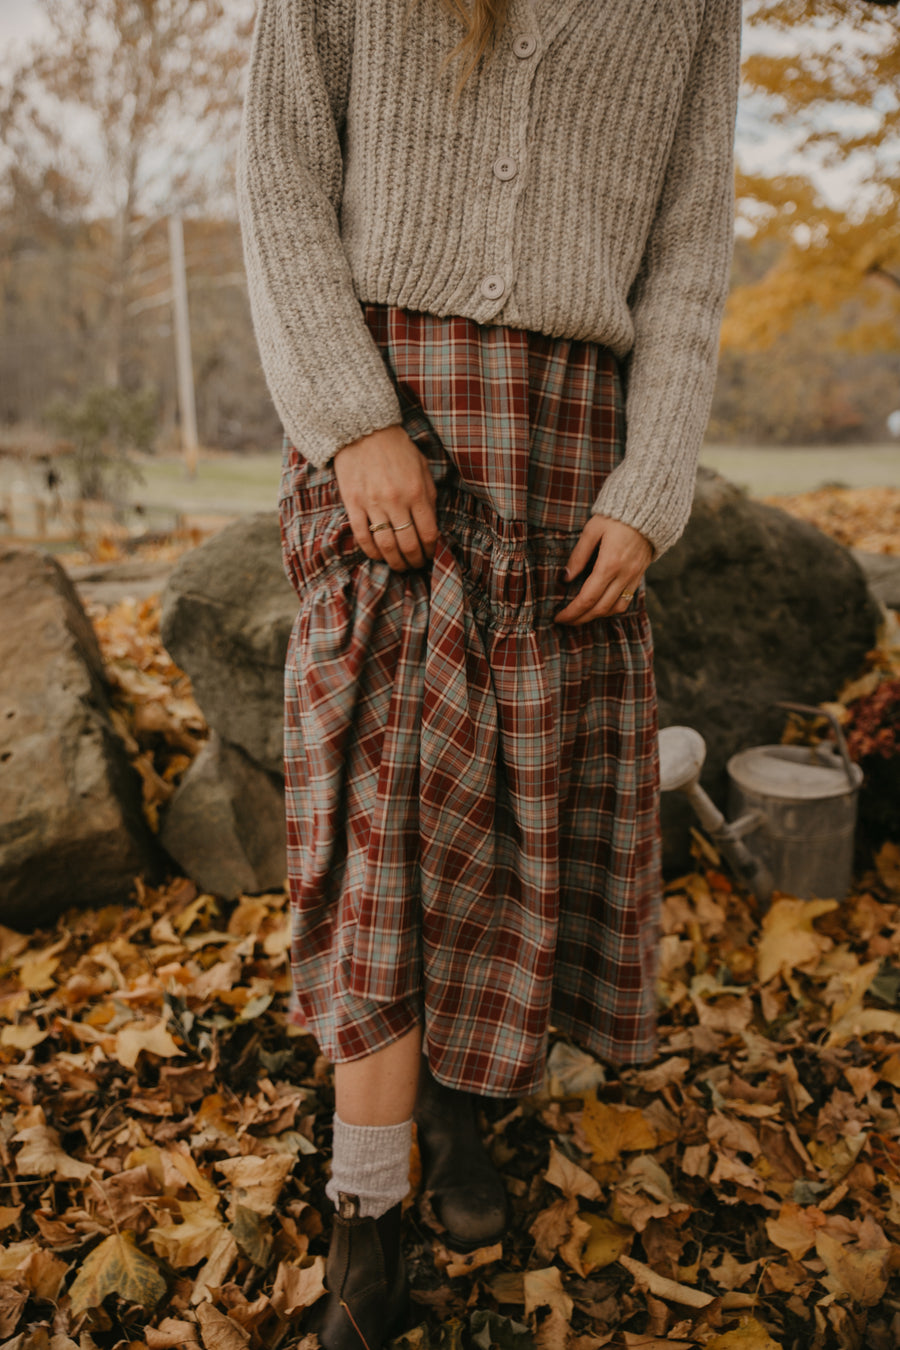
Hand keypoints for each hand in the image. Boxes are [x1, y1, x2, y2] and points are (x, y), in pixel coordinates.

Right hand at [333, 423, 438, 570]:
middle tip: (416, 566)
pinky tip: (378, 556)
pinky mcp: (353, 504)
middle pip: (408, 545)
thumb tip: (431, 526)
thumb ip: (429, 496)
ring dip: (394, 562)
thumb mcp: (423, 468)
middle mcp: (396, 501)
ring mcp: (373, 504)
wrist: (363, 430)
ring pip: (386, 546)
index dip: (431, 551)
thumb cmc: (397, 449)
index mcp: (417, 492)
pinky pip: (362, 537)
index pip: (429, 534)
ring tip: (399, 565)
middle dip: (415, 561)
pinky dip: (372, 552)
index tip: (430, 555)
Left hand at [554, 515, 652, 624]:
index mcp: (609, 564)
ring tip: (581, 615)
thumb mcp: (592, 530)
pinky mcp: (639, 576)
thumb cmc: (615, 517)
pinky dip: (611, 608)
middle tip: (565, 621)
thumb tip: (565, 578)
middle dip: (580, 618)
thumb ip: (578, 556)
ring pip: (615, 608)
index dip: (571, 612)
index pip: (587, 598)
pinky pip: (626, 601)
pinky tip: (600, 606)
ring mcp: (634, 577)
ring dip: (597, 616)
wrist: (648, 509)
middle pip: (600, 608)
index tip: (558, 617)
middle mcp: (624, 575)